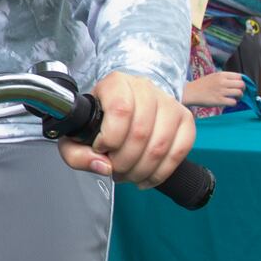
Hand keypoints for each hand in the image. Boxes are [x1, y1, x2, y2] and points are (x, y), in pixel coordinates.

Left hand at [56, 71, 194, 188]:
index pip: (120, 109)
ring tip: (129, 174)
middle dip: (125, 162)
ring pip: (160, 145)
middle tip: (115, 170)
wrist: (121, 114)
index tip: (101, 148)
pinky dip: (162, 172)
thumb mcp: (75, 137)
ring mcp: (168, 102)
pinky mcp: (184, 119)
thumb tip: (103, 166)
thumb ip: (76, 155)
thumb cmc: (98, 125)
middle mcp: (144, 88)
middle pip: (141, 132)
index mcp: (116, 84)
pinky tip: (146, 177)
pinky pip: (180, 150)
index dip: (110, 138)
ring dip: (142, 170)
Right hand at [183, 70, 245, 107]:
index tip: (237, 86)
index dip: (240, 82)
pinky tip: (229, 102)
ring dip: (239, 97)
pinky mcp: (219, 100)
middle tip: (238, 93)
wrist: (190, 92)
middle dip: (242, 90)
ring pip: (239, 93)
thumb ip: (224, 77)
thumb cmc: (201, 85)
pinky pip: (233, 102)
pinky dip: (233, 103)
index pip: (239, 76)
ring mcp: (221, 91)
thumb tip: (237, 81)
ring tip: (234, 98)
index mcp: (221, 75)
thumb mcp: (213, 76)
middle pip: (241, 84)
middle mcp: (222, 82)